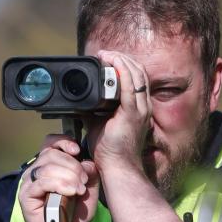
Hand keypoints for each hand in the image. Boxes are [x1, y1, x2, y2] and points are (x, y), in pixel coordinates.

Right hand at [19, 136, 100, 221]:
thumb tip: (87, 162)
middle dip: (72, 165)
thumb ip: (90, 174)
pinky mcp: (26, 195)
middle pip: (51, 154)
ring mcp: (29, 182)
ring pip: (47, 167)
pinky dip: (59, 184)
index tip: (77, 151)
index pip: (50, 142)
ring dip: (68, 176)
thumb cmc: (74, 213)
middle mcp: (36, 170)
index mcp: (49, 164)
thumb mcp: (88, 190)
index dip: (63, 142)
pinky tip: (70, 192)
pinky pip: (42, 182)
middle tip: (83, 181)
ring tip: (78, 190)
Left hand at [86, 50, 151, 172]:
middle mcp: (143, 106)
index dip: (124, 64)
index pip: (137, 78)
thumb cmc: (110, 150)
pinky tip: (113, 62)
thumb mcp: (99, 123)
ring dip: (121, 60)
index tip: (108, 58)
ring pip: (136, 75)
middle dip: (122, 58)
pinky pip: (130, 86)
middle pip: (138, 72)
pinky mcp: (132, 114)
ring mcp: (140, 109)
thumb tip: (78, 99)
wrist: (118, 167)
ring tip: (106, 54)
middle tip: (105, 53)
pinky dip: (122, 70)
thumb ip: (93, 109)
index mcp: (138, 107)